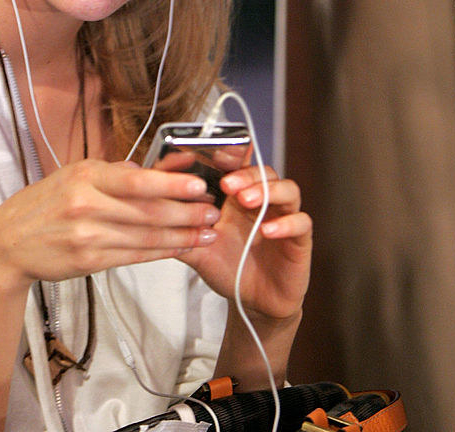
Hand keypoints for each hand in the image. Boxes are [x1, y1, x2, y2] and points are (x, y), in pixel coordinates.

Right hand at [0, 159, 221, 290]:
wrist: (9, 243)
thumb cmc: (47, 203)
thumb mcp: (77, 175)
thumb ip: (119, 172)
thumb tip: (163, 165)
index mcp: (85, 176)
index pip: (135, 180)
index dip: (170, 183)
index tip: (199, 184)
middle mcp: (86, 204)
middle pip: (146, 210)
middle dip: (185, 212)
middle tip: (214, 211)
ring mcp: (87, 235)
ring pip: (145, 236)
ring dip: (181, 235)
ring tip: (207, 232)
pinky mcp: (88, 262)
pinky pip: (134, 256)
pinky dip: (161, 252)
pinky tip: (181, 248)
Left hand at [179, 164, 311, 321]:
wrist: (253, 303)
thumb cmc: (228, 266)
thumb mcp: (198, 248)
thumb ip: (181, 229)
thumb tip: (153, 212)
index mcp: (237, 196)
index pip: (239, 165)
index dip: (230, 154)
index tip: (213, 153)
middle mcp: (262, 201)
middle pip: (262, 171)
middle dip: (244, 173)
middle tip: (227, 183)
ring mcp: (283, 217)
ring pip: (287, 188)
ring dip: (266, 190)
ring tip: (246, 200)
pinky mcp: (299, 239)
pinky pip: (301, 222)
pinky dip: (286, 223)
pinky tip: (268, 231)